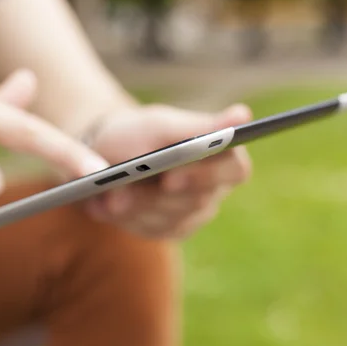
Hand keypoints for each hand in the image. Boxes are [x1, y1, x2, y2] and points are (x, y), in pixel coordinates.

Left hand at [83, 103, 252, 238]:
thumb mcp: (163, 125)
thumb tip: (243, 114)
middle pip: (194, 201)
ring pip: (168, 219)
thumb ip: (201, 125)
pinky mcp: (167, 230)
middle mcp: (213, 189)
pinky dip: (124, 216)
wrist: (106, 151)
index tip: (169, 176)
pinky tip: (104, 204)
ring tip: (106, 197)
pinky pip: (149, 230)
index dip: (204, 176)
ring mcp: (191, 214)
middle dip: (153, 196)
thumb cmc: (140, 132)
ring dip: (134, 206)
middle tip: (119, 192)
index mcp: (224, 157)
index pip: (235, 170)